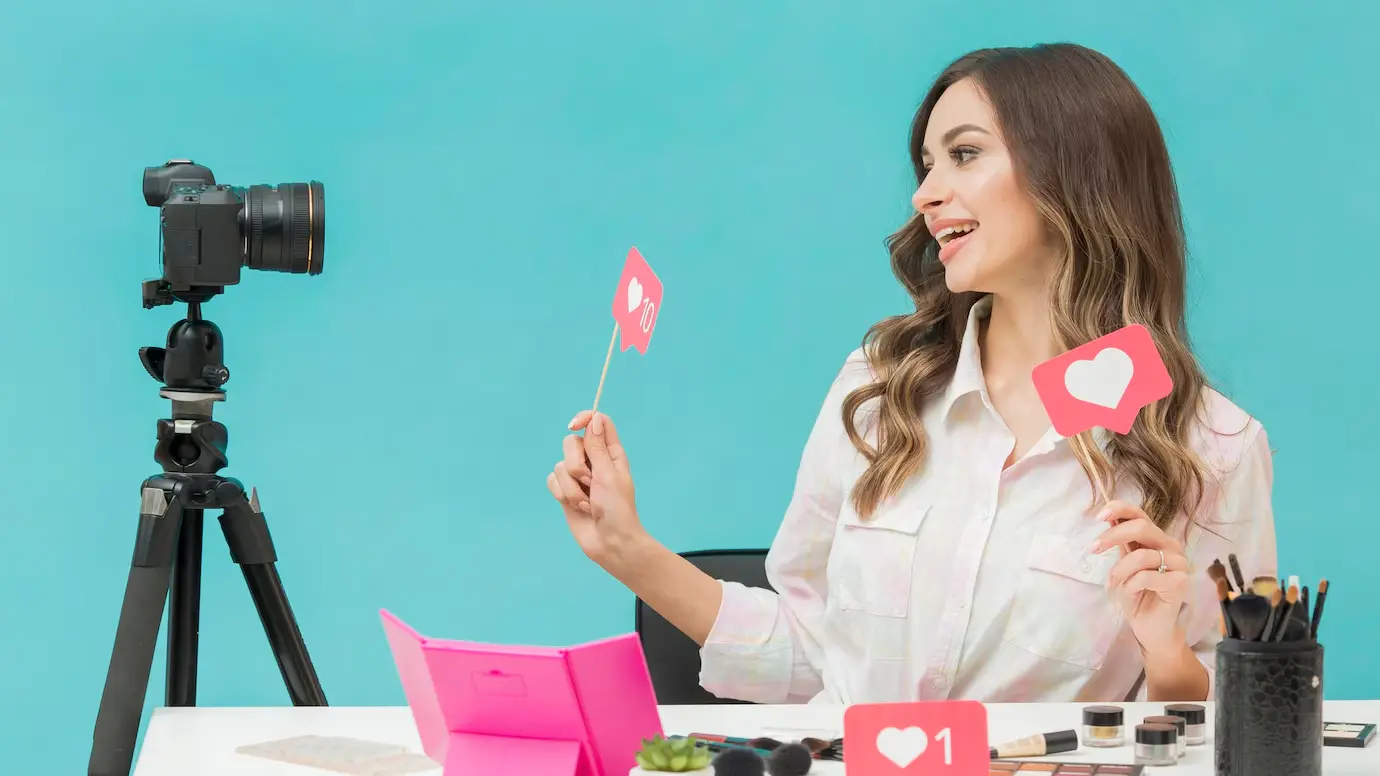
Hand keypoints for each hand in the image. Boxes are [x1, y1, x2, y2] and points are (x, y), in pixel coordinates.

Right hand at [547, 411, 646, 570]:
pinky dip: (561, 494)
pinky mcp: (565, 491)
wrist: (609, 542)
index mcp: (611, 452)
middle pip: (571, 442)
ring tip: (587, 503)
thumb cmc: (617, 510)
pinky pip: (551, 480)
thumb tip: (594, 419)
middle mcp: (594, 461)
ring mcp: (578, 476)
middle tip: (590, 483)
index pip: (597, 421)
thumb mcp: (609, 475)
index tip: (574, 426)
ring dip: (571, 488)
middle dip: (576, 465)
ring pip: (559, 465)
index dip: (584, 418)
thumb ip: (597, 447)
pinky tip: (575, 506)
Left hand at [1092, 500, 1189, 656]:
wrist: (1149, 627)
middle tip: (1093, 549)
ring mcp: (1179, 564)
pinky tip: (1130, 593)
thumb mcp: (1123, 564)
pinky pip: (1147, 577)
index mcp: (1156, 539)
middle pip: (1142, 528)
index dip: (1120, 509)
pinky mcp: (1180, 582)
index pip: (1140, 515)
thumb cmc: (1136, 595)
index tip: (1099, 516)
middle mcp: (1170, 546)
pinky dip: (1131, 585)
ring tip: (1113, 584)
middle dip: (1112, 536)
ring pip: (1141, 556)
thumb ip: (1121, 542)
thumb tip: (1107, 516)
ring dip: (1119, 571)